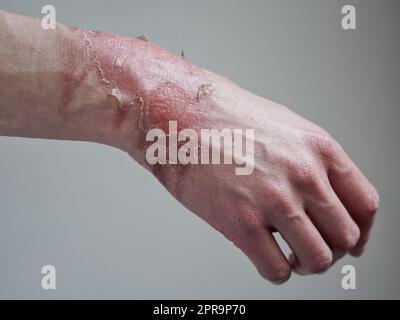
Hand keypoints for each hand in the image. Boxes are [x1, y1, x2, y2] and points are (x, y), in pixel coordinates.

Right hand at [126, 70, 378, 283]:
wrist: (178, 114)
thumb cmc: (223, 117)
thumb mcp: (283, 126)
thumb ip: (309, 160)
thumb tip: (320, 195)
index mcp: (318, 149)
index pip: (364, 204)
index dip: (361, 231)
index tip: (352, 242)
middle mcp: (304, 175)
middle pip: (345, 236)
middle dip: (332, 249)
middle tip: (312, 248)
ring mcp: (274, 200)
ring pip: (318, 259)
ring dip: (306, 265)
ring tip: (290, 256)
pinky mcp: (241, 222)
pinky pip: (277, 270)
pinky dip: (276, 272)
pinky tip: (265, 258)